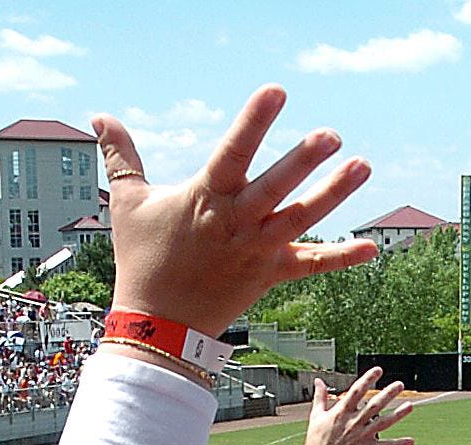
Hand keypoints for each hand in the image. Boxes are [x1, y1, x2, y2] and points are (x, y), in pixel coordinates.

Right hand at [93, 86, 373, 338]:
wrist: (158, 327)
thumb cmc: (142, 260)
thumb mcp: (128, 202)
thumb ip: (120, 155)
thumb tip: (99, 115)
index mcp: (206, 198)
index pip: (233, 152)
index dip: (253, 122)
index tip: (276, 92)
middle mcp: (236, 222)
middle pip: (275, 188)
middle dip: (303, 162)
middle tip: (332, 136)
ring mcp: (257, 250)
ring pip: (300, 219)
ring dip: (333, 195)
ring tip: (362, 167)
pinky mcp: (270, 274)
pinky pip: (311, 266)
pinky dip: (341, 257)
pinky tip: (371, 247)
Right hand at [293, 366, 412, 444]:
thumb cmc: (316, 441)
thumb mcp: (316, 416)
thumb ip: (320, 397)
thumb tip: (318, 381)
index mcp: (341, 412)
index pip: (357, 391)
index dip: (368, 379)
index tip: (378, 370)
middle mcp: (353, 422)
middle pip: (374, 405)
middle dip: (388, 394)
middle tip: (400, 384)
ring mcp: (361, 436)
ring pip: (383, 423)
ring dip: (398, 414)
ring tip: (410, 406)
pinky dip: (398, 444)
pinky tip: (411, 440)